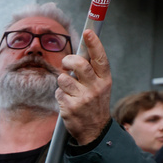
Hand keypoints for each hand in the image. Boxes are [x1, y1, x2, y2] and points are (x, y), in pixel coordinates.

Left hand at [56, 29, 112, 144]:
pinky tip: (68, 101)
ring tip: (70, 89)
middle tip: (66, 63)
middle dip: (68, 60)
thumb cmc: (95, 104)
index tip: (88, 31)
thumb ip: (92, 71)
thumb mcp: (100, 86)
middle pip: (79, 65)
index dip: (94, 44)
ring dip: (63, 81)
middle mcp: (96, 88)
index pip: (100, 59)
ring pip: (64, 78)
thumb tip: (80, 51)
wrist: (95, 130)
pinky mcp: (70, 108)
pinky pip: (58, 92)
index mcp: (105, 80)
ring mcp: (83, 99)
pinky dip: (60, 95)